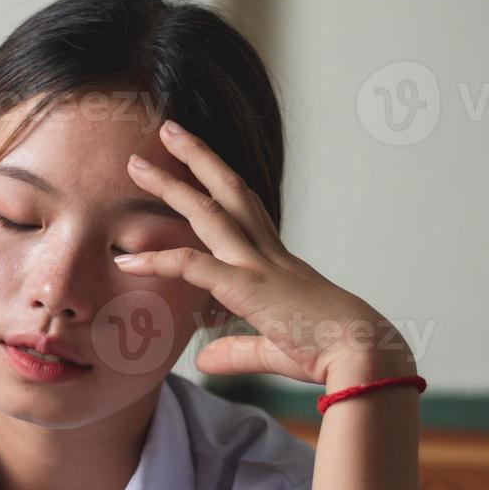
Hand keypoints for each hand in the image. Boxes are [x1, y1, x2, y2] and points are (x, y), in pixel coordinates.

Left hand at [118, 120, 415, 389]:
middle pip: (229, 190)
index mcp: (278, 262)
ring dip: (170, 186)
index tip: (199, 165)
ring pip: (209, 211)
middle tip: (168, 129)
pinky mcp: (247, 287)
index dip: (221, 185)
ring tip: (136, 164)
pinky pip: (193, 266)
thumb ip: (237, 351)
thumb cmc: (331, 352)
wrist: (363, 355)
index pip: (247, 211)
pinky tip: (126, 259)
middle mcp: (268, 253)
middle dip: (198, 157)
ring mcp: (258, 265)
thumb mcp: (274, 350)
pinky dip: (157, 260)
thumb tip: (204, 360)